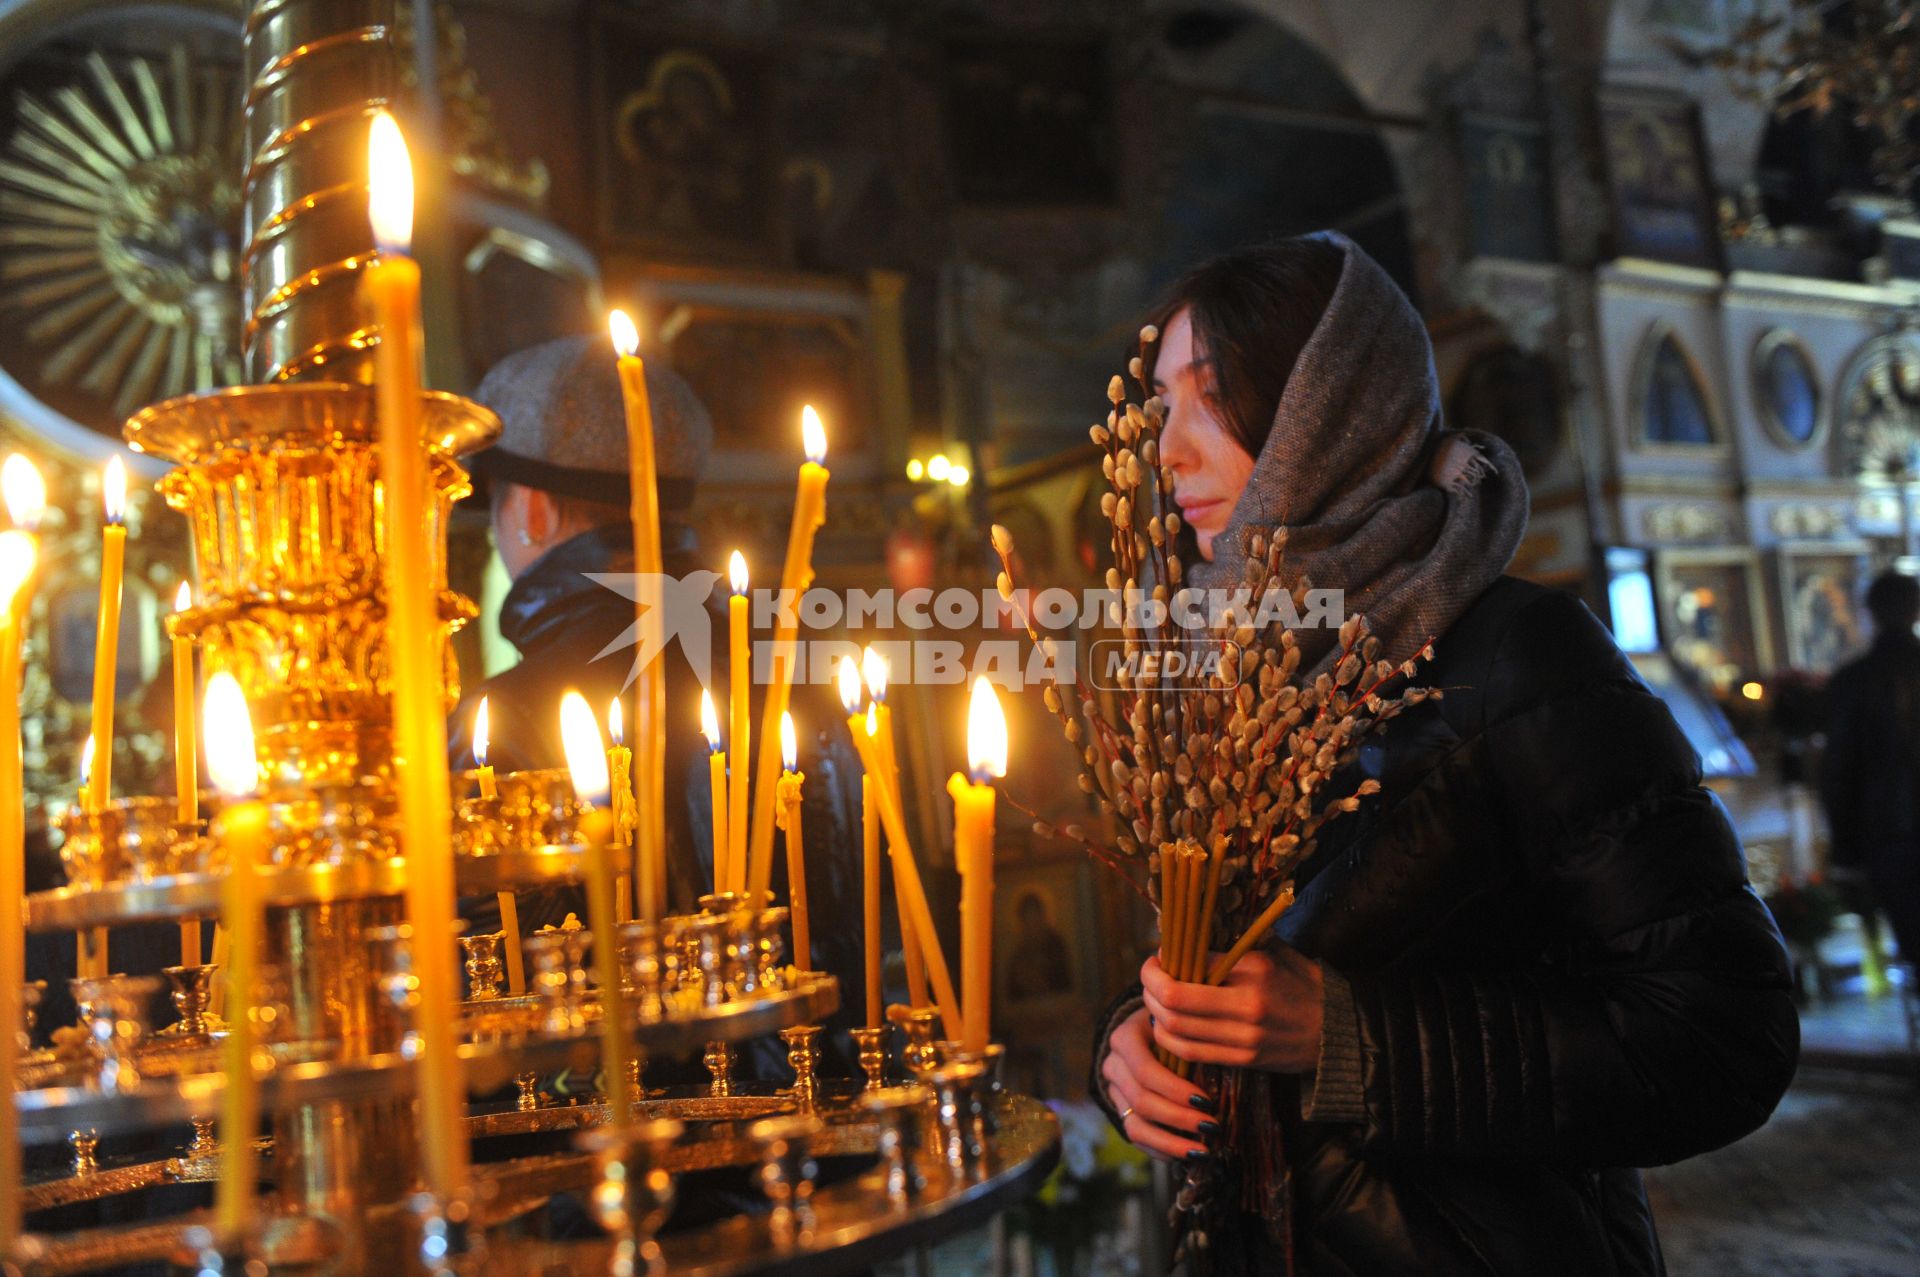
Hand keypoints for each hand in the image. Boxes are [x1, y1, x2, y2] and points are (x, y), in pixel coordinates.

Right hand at [1099, 1005, 1216, 1162]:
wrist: (1151, 1031)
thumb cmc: (1176, 1026)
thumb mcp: (1181, 1024)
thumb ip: (1191, 1042)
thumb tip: (1223, 1070)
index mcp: (1126, 1037)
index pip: (1145, 1070)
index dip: (1174, 1090)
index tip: (1207, 1101)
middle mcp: (1113, 1063)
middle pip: (1141, 1100)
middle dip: (1179, 1118)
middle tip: (1212, 1127)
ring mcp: (1114, 1089)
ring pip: (1135, 1125)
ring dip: (1170, 1142)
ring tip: (1202, 1151)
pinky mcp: (1120, 1109)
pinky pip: (1136, 1136)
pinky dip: (1162, 1149)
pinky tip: (1187, 1154)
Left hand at [1140, 947, 1323, 1072]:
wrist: (1337, 1030)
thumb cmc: (1303, 984)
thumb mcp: (1273, 954)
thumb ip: (1233, 949)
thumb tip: (1187, 940)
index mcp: (1255, 971)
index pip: (1193, 964)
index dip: (1164, 962)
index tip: (1157, 958)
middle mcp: (1248, 1005)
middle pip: (1175, 1001)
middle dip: (1150, 989)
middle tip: (1149, 979)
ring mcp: (1245, 1037)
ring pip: (1176, 1031)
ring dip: (1154, 1016)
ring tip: (1154, 1003)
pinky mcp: (1244, 1060)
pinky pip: (1192, 1053)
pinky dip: (1170, 1040)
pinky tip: (1167, 1027)